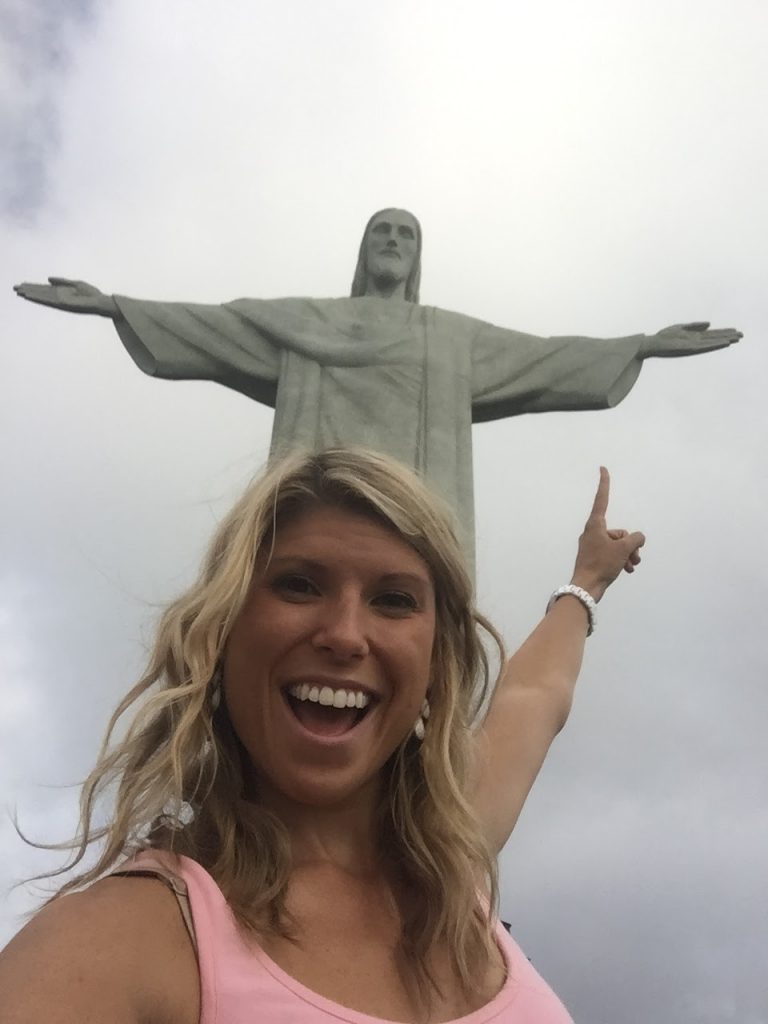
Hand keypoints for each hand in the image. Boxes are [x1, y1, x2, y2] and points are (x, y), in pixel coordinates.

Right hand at [13, 277, 116, 317]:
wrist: (101, 301)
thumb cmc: (92, 294)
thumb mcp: (76, 283)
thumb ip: (62, 281)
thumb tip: (48, 279)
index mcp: (62, 293)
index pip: (45, 290)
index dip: (34, 287)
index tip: (23, 284)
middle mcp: (60, 298)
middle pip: (41, 293)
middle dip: (29, 290)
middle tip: (15, 288)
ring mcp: (61, 301)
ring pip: (42, 297)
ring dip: (31, 294)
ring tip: (19, 291)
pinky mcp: (63, 304)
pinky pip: (48, 300)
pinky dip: (39, 297)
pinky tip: (32, 295)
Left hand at [571, 467, 644, 601]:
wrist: (586, 588)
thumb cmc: (601, 565)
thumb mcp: (624, 549)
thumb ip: (636, 539)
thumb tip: (637, 539)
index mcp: (595, 525)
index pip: (602, 499)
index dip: (604, 483)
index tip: (602, 468)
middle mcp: (592, 532)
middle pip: (619, 532)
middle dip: (630, 544)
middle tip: (633, 557)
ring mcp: (592, 545)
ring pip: (618, 545)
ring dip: (628, 554)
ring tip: (631, 566)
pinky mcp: (594, 557)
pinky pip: (612, 554)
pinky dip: (621, 561)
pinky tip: (626, 571)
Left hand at [642, 322, 741, 357]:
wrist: (652, 344)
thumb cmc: (664, 337)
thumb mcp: (680, 327)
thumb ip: (694, 326)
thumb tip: (709, 324)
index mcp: (694, 337)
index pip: (712, 334)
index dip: (723, 332)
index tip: (735, 330)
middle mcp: (695, 342)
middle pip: (714, 338)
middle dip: (728, 336)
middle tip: (742, 335)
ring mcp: (692, 345)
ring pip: (711, 343)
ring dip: (723, 341)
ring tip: (735, 339)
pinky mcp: (688, 348)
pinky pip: (704, 347)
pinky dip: (713, 345)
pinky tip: (721, 343)